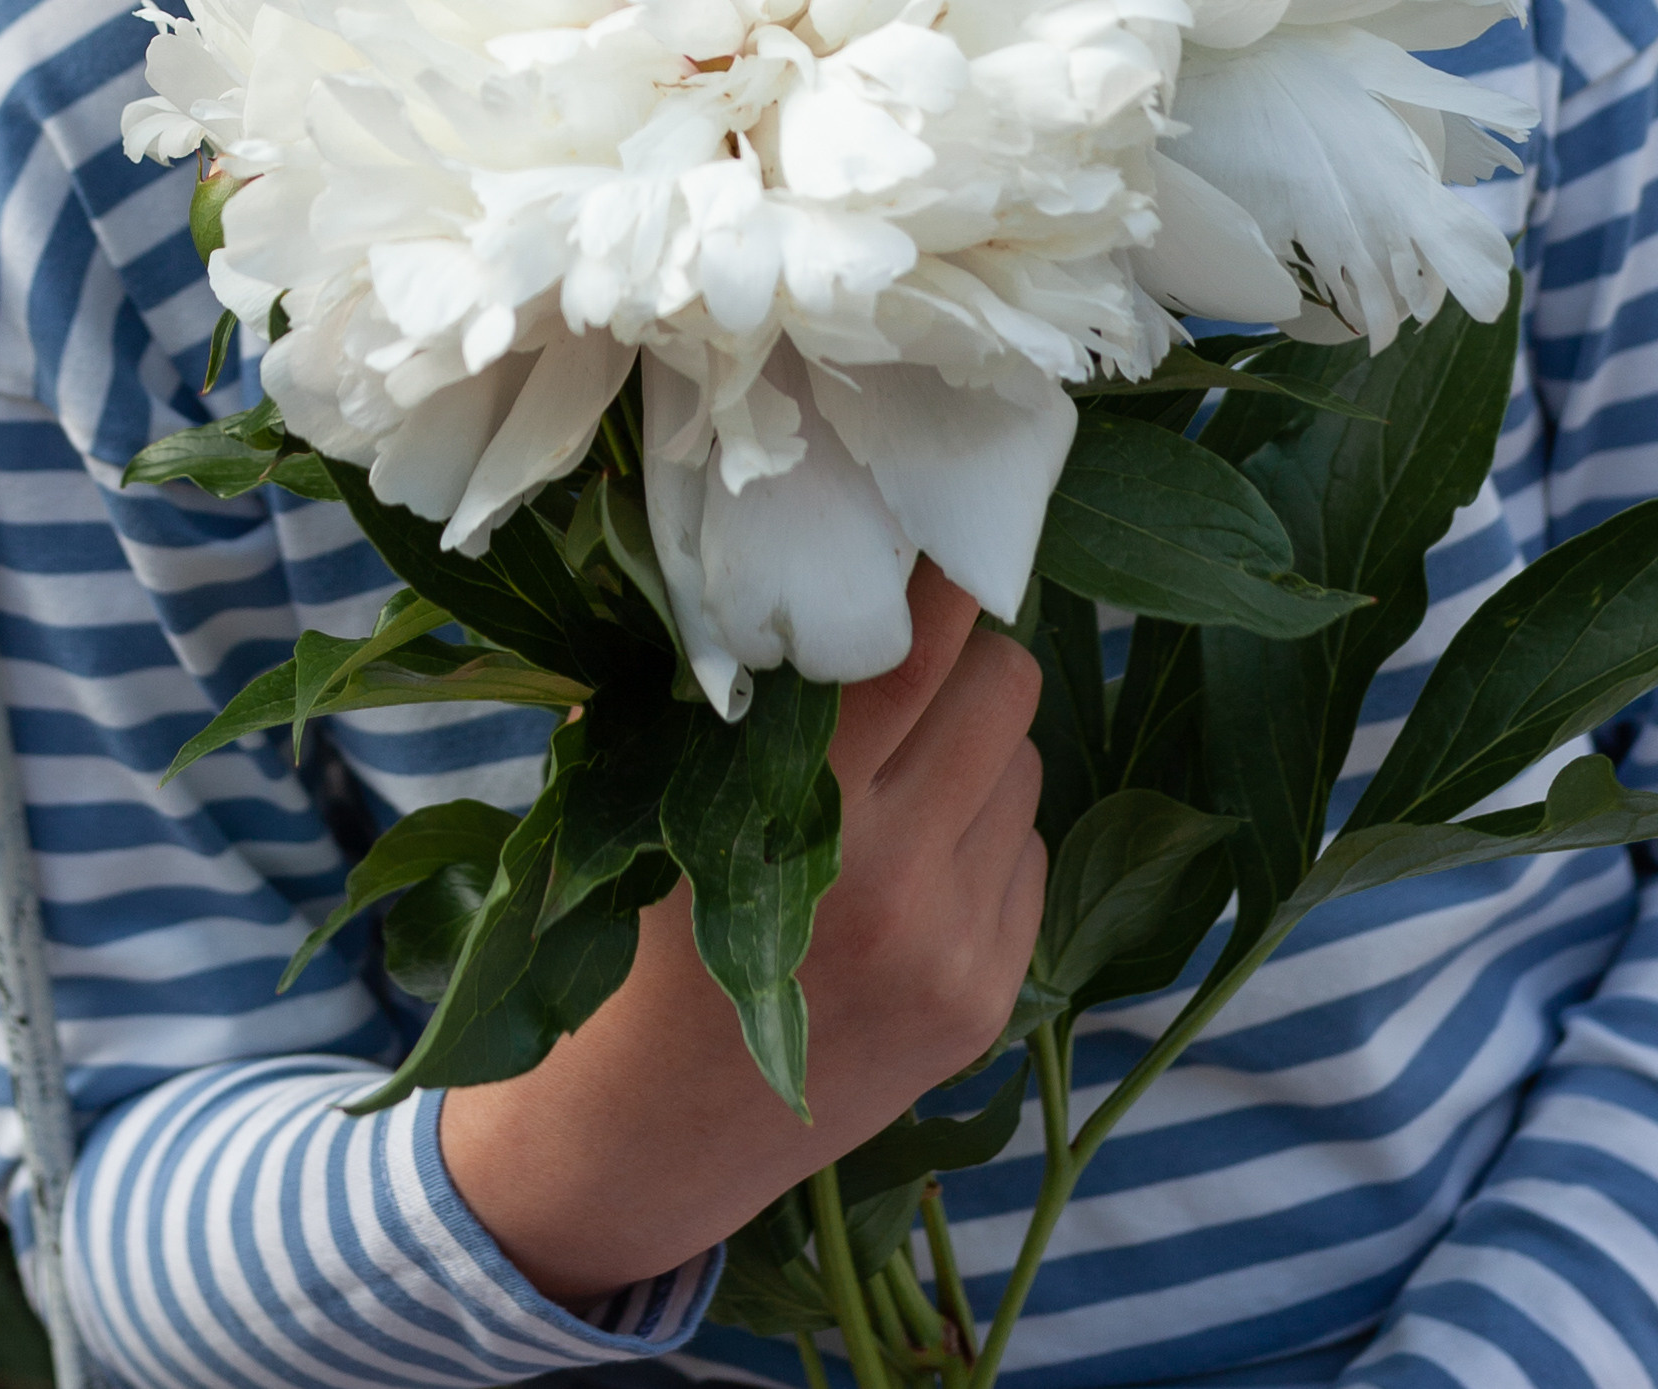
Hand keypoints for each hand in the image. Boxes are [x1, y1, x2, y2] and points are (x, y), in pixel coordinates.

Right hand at [440, 563, 1044, 1311]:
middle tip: (904, 652)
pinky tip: (909, 856)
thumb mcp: (643, 784)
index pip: (919, 640)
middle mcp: (898, 877)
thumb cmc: (628, 928)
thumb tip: (763, 542)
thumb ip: (706, 671)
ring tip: (893, 770)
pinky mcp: (991, 998)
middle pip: (1006, 682)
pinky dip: (983, 827)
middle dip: (963, 648)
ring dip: (974, 741)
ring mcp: (957, 946)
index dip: (937, 566)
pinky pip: (1029, 849)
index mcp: (801, 810)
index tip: (923, 521)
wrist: (644, 1135)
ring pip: (1026, 761)